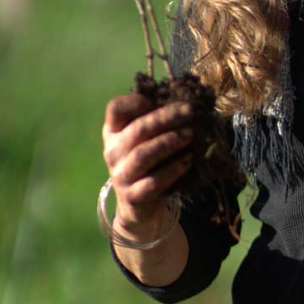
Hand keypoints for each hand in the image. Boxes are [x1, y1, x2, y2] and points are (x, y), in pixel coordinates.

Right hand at [101, 93, 193, 239]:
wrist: (138, 204)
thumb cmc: (147, 163)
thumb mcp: (144, 140)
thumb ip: (155, 121)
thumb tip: (184, 101)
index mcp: (113, 132)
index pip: (115, 109)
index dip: (135, 101)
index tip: (158, 98)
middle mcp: (113, 152)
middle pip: (137, 130)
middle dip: (165, 118)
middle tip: (190, 111)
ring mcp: (121, 175)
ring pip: (144, 154)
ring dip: (169, 141)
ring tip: (190, 134)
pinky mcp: (133, 196)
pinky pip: (154, 181)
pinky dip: (173, 169)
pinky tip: (189, 160)